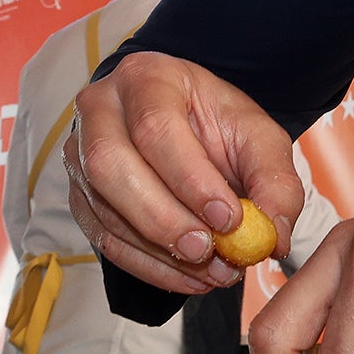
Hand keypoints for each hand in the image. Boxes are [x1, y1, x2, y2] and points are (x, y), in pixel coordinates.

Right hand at [66, 52, 304, 294]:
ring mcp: (79, 154)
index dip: (189, 177)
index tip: (229, 217)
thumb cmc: (216, 124)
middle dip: (162, 217)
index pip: (155, 125)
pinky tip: (189, 277)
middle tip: (208, 250)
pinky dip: (148, 267)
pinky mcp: (80, 196)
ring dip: (159, 251)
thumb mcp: (257, 137)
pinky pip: (104, 239)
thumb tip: (272, 236)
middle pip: (111, 164)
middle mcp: (100, 110)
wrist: (185, 126)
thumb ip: (274, 181)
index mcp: (145, 77)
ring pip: (104, 208)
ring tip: (212, 271)